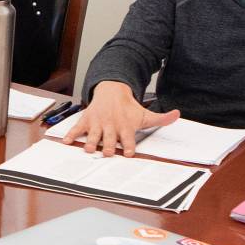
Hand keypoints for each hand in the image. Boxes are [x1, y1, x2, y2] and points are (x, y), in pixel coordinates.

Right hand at [64, 80, 180, 156]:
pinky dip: (71, 135)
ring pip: (94, 135)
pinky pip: (78, 129)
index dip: (128, 146)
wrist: (112, 90)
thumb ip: (161, 118)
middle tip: (107, 153)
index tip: (128, 153)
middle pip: (109, 139)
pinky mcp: (87, 121)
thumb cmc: (128, 108)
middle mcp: (111, 126)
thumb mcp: (145, 114)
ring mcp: (98, 123)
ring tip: (88, 150)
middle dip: (108, 146)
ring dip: (91, 143)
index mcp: (125, 126)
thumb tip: (177, 115)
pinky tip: (67, 141)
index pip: (128, 139)